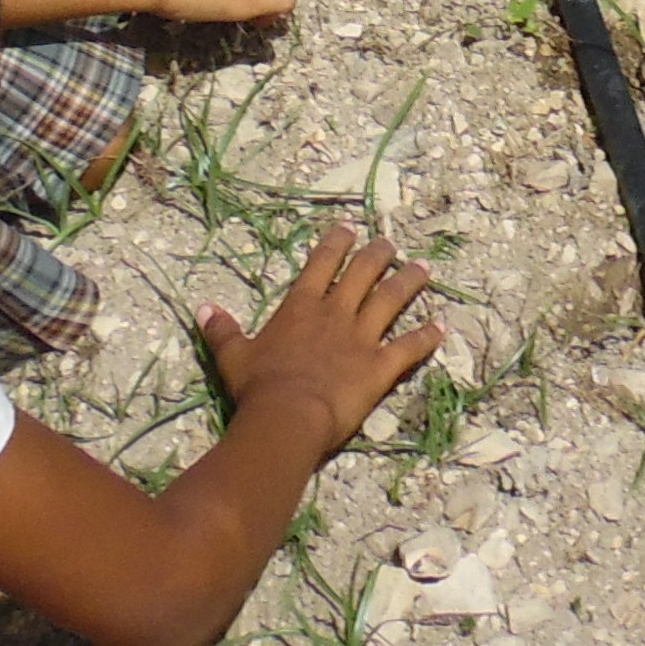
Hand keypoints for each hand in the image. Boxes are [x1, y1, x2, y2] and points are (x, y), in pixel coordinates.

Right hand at [201, 225, 441, 458]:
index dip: (336, 243)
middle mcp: (335, 314)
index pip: (322, 263)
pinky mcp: (379, 367)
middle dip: (378, 254)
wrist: (287, 417)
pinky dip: (427, 337)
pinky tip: (442, 326)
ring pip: (391, 301)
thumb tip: (202, 307)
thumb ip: (222, 330)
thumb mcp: (233, 356)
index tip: (348, 228)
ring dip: (409, 283)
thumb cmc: (258, 387)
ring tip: (424, 268)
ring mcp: (361, 338)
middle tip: (389, 242)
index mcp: (301, 307)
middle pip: (362, 273)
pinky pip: (408, 348)